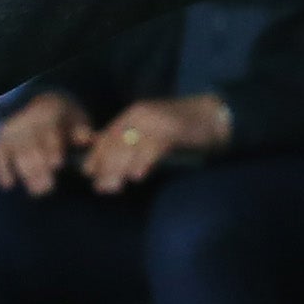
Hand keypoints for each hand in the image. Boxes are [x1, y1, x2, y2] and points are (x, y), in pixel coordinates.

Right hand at [0, 88, 85, 195]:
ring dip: (26, 174)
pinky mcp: (2, 139)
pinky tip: (8, 185)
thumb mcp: (78, 119)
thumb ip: (82, 131)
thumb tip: (87, 140)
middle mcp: (29, 122)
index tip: (57, 164)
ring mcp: (14, 130)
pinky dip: (1, 169)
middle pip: (31, 146)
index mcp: (50, 114)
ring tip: (37, 191)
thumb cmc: (67, 119)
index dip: (52, 148)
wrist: (45, 104)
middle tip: (47, 188)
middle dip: (39, 168)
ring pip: (17, 153)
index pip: (49, 132)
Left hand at [81, 94, 228, 191]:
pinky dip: (144, 162)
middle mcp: (141, 115)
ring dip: (119, 168)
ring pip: (130, 145)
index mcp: (133, 114)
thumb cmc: (183, 130)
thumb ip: (134, 145)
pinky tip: (138, 177)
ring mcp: (156, 121)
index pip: (107, 136)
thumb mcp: (153, 134)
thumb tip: (115, 170)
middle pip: (115, 142)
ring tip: (114, 187)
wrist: (214, 116)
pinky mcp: (172, 129)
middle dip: (105, 166)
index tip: (89, 175)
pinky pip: (153, 147)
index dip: (96, 156)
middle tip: (102, 188)